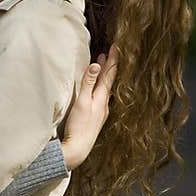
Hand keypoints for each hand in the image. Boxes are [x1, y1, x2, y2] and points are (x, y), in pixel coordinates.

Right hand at [60, 44, 118, 169]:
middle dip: (107, 66)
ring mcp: (101, 111)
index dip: (112, 60)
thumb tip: (96, 64)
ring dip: (103, 77)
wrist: (78, 148)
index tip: (116, 47)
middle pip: (107, 81)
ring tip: (100, 68)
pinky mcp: (96, 118)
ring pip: (104, 89)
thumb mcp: (82, 101)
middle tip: (107, 53)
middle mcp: (104, 103)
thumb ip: (88, 83)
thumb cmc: (79, 125)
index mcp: (101, 97)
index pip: (109, 74)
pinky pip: (100, 97)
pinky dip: (99, 88)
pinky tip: (96, 91)